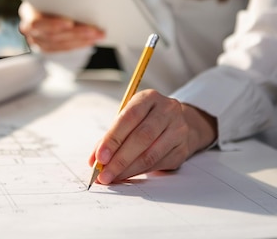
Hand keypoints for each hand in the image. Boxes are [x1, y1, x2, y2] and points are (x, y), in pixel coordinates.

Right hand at [18, 2, 103, 51]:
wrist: (43, 1)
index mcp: (27, 12)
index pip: (37, 22)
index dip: (53, 25)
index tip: (70, 23)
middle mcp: (29, 29)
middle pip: (52, 36)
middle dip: (76, 33)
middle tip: (94, 30)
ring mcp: (37, 41)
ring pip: (60, 44)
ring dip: (81, 39)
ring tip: (98, 34)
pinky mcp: (47, 47)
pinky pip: (64, 49)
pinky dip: (79, 44)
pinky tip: (91, 39)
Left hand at [89, 89, 216, 183]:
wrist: (177, 123)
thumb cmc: (145, 120)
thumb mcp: (128, 118)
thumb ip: (111, 136)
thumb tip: (94, 160)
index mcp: (149, 98)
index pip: (129, 117)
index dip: (113, 138)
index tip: (99, 157)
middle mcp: (167, 111)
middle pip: (142, 137)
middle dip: (119, 158)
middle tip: (103, 173)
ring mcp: (178, 130)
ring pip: (151, 154)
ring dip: (128, 169)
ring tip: (112, 177)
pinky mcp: (182, 149)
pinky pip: (158, 164)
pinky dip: (139, 172)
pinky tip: (126, 176)